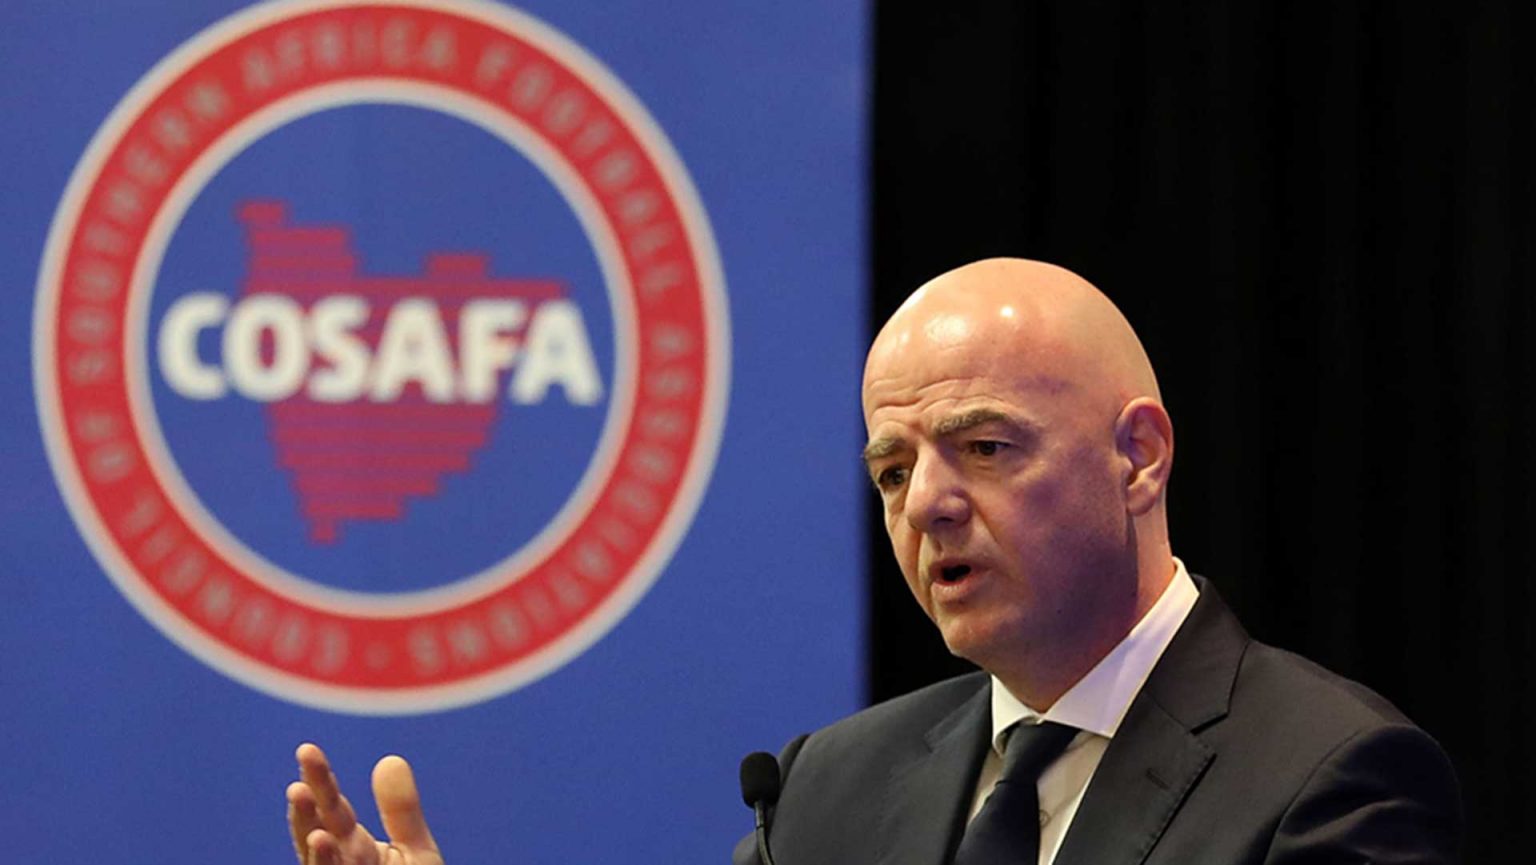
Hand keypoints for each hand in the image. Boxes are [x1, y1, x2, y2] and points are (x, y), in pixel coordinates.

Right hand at [286, 743, 443, 864]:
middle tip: (297, 781)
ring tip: (312, 821)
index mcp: (354, 848)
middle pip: (319, 835)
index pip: (333, 810)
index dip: (321, 781)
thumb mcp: (415, 854)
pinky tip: (323, 845)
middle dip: (308, 810)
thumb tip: (389, 759)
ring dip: (314, 848)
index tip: (306, 751)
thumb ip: (401, 812)